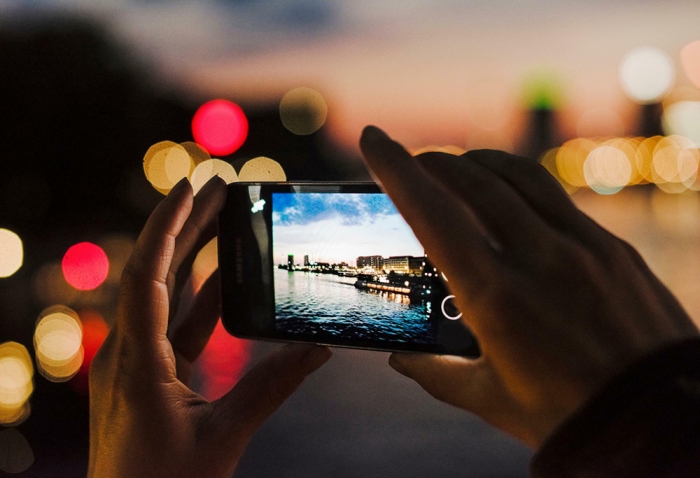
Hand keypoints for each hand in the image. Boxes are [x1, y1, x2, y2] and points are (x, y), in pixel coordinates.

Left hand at [88, 177, 331, 477]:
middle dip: (185, 225)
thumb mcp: (225, 436)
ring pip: (163, 294)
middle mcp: (128, 352)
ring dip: (192, 256)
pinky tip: (222, 278)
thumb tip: (317, 350)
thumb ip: (272, 388)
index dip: (169, 226)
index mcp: (138, 362)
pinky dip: (198, 297)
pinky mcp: (148, 374)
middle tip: (217, 187)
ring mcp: (136, 362)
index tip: (191, 187)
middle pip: (155, 271)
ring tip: (222, 219)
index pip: (148, 275)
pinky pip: (173, 324)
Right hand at [359, 126, 698, 447]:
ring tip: (458, 166)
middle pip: (474, 180)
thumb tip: (400, 358)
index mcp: (496, 297)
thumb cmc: (571, 418)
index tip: (372, 139)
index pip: (432, 213)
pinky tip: (512, 198)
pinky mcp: (613, 248)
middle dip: (433, 162)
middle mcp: (539, 258)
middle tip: (414, 163)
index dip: (396, 170)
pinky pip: (557, 197)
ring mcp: (583, 246)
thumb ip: (436, 372)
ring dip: (478, 162)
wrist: (660, 423)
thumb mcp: (490, 400)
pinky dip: (521, 185)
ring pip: (519, 176)